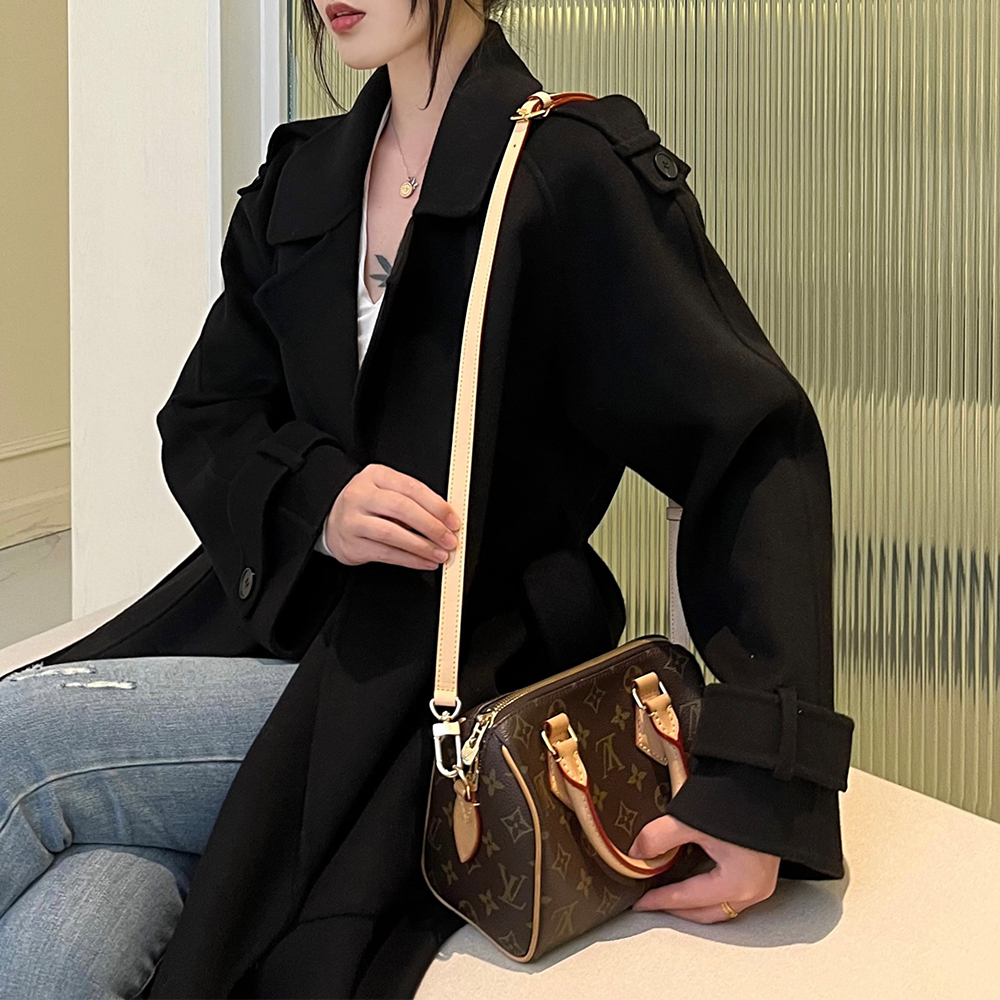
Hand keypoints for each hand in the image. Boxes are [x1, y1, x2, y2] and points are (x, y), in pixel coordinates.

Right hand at [323, 463, 461, 570]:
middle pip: (402, 509)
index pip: (411, 488)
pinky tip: (423, 562)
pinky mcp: (352, 544)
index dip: (436, 506)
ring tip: (439, 554)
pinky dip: (409, 560)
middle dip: (431, 526)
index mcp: (375, 475)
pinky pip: (386, 553)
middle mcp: (361, 495)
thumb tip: (444, 519)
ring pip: (393, 533)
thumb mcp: (386, 490)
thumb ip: (412, 499)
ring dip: (422, 546)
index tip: (452, 520)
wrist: (331, 520)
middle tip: (448, 539)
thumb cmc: (367, 505)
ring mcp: (353, 520)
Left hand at [627, 815, 779, 922]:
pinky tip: (694, 883)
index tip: (640, 903)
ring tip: (668, 896)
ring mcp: (762, 882)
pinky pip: (731, 895)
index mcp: (738, 883)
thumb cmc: (738, 800)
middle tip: (651, 903)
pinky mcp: (762, 871)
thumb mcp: (691, 820)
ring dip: (694, 905)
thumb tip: (637, 852)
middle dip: (677, 911)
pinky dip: (709, 894)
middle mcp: (754, 890)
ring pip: (720, 907)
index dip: (660, 900)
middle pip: (706, 913)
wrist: (765, 778)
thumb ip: (659, 837)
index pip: (688, 899)